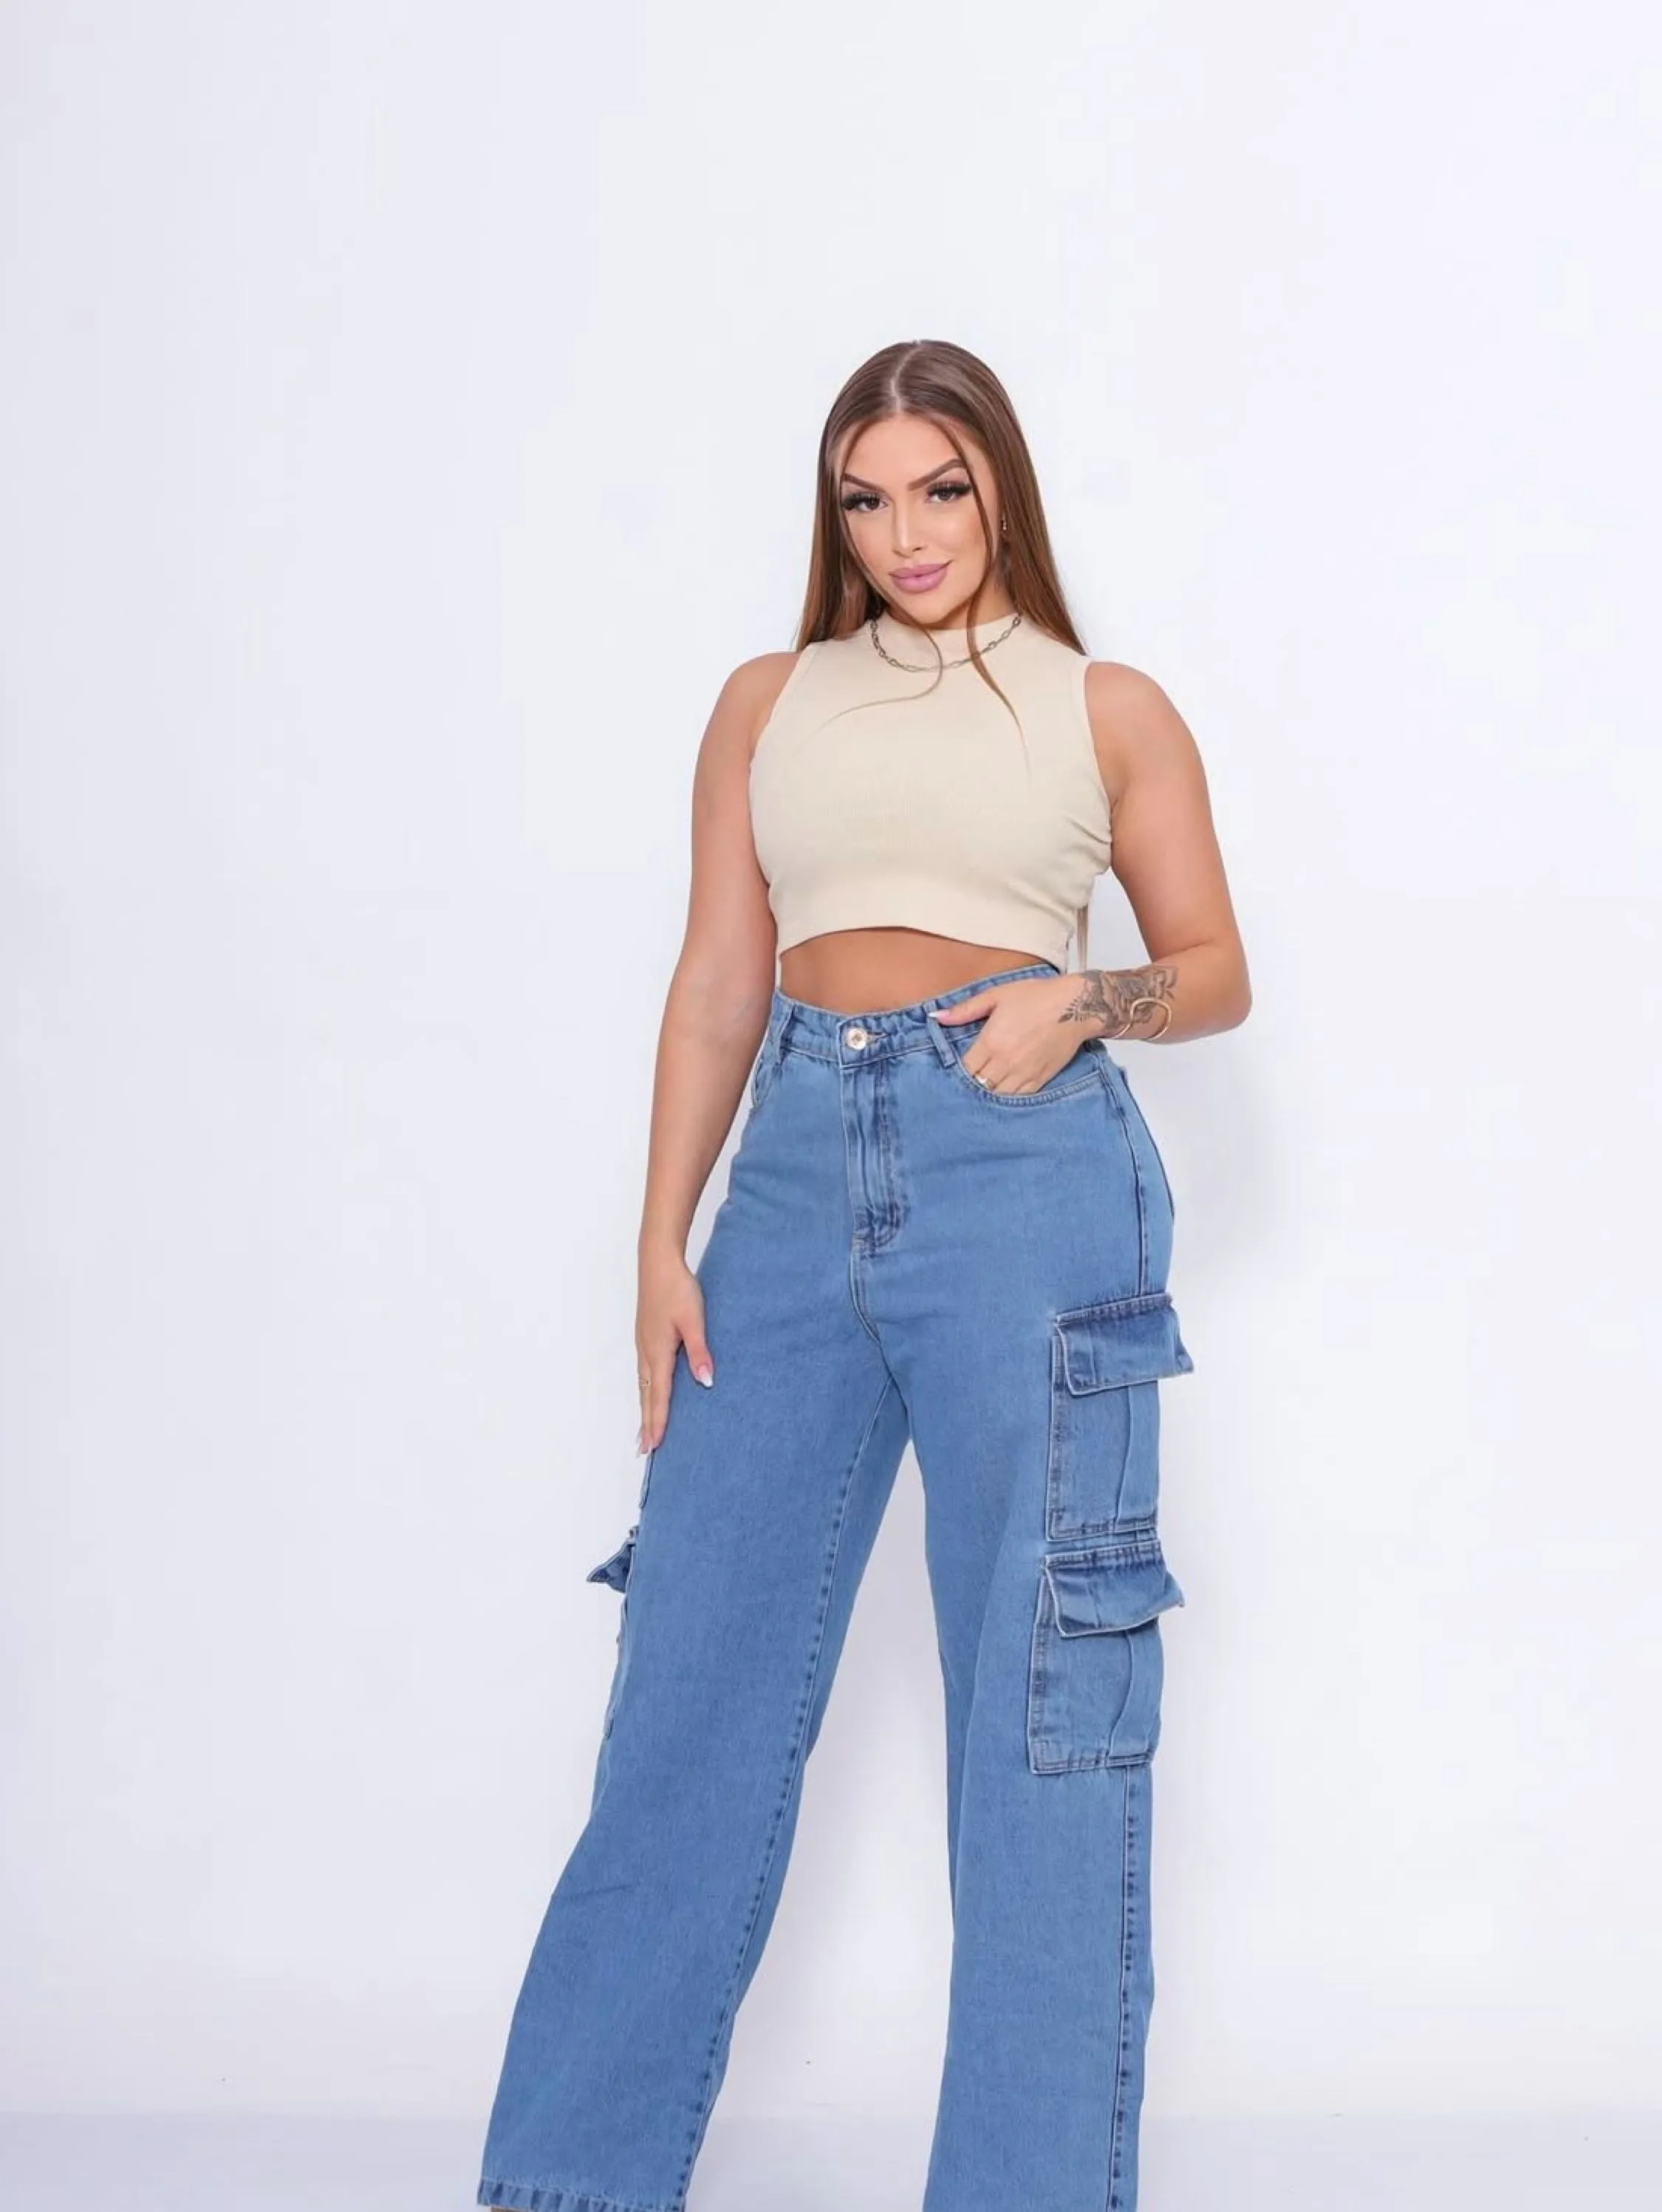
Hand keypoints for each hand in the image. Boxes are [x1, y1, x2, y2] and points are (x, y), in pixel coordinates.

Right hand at [635, 1246, 713, 1452]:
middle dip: (646, 1423)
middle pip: (646, 1396)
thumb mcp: (694, 1320)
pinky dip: (644, 1391)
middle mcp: (646, 1352)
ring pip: (643, 1385)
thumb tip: (705, 1381)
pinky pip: (644, 1372)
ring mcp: (643, 1344)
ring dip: (644, 1409)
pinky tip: (648, 1392)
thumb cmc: (677, 1289)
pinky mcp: (645, 1336)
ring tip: (643, 1430)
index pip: (660, 1395)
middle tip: (644, 1450)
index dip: (658, 1421)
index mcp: (658, 1352)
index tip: (655, 1446)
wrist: (657, 1262)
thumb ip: (699, 1351)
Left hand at [931, 974, 1096, 1094]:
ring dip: (987, 1095)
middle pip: (979, 1085)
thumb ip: (966, 1009)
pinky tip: (1000, 1097)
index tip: (954, 1071)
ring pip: (997, 1096)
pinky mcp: (1040, 1079)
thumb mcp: (997, 995)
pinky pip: (1018, 1099)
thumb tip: (937, 1017)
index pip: (965, 1069)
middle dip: (970, 1086)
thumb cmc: (1036, 996)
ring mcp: (1024, 1073)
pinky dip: (1007, 1100)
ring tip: (980, 1093)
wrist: (1076, 1005)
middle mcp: (1006, 1062)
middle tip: (964, 1085)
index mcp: (992, 1042)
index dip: (957, 1073)